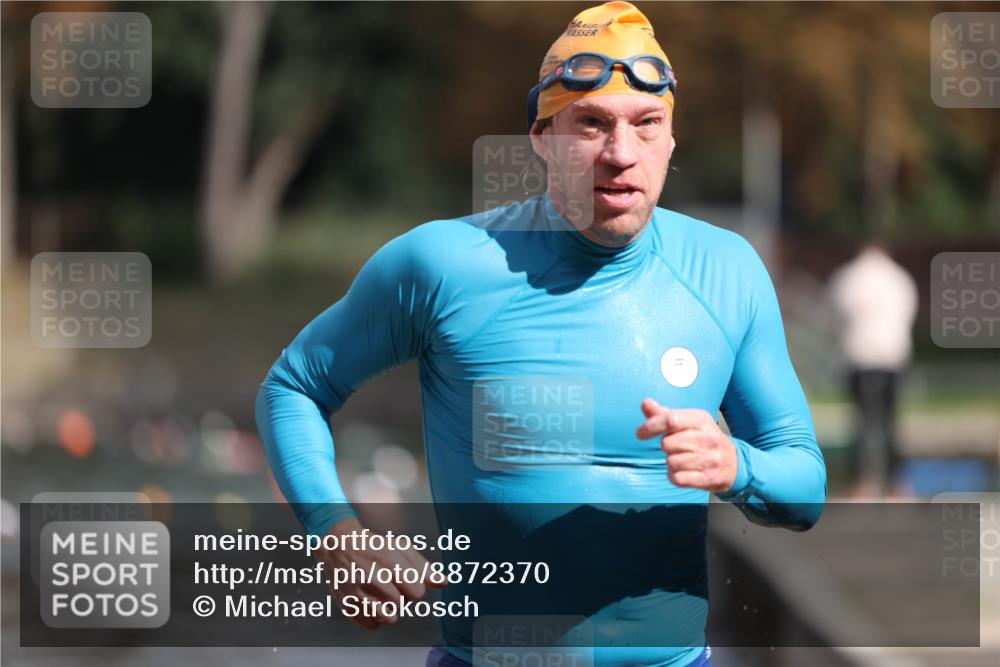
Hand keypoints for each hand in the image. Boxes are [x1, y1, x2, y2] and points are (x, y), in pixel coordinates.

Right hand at [313, 517, 446, 629]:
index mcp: (390, 562)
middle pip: (403, 604)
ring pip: (389, 618)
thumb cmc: (375, 546)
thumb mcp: (402, 549)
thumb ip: (424, 567)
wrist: (340, 545)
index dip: (414, 587)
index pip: (417, 592)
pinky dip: (374, 618)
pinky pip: (372, 625)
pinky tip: (370, 602)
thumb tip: (444, 583)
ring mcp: (359, 592)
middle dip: (400, 596)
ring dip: (389, 609)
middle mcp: (374, 578)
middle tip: (389, 583)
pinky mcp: (348, 604)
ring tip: (381, 594)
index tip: (404, 579)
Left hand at [635, 398, 738, 493]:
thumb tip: (645, 403)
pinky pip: (677, 478)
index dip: (651, 426)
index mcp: (701, 419)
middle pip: (667, 443)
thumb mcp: (688, 422)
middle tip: (677, 447)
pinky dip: (674, 476)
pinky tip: (683, 472)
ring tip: (683, 459)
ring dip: (671, 463)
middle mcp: (708, 437)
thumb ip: (664, 414)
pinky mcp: (709, 477)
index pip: (671, 420)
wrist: (734, 462)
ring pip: (671, 462)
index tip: (640, 433)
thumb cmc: (703, 438)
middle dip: (666, 447)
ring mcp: (710, 458)